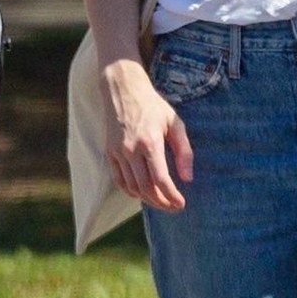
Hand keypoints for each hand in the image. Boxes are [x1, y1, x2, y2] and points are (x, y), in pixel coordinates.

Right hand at [101, 58, 193, 212]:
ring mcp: (117, 152)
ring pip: (131, 187)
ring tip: (160, 201)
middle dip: (161, 202)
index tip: (181, 204)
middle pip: (145, 188)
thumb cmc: (153, 105)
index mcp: (150, 141)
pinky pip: (118, 180)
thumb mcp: (175, 123)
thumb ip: (183, 151)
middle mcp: (131, 149)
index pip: (160, 179)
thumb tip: (187, 178)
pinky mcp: (109, 152)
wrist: (122, 90)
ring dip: (147, 199)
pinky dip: (130, 191)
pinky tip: (142, 193)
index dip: (172, 196)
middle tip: (173, 207)